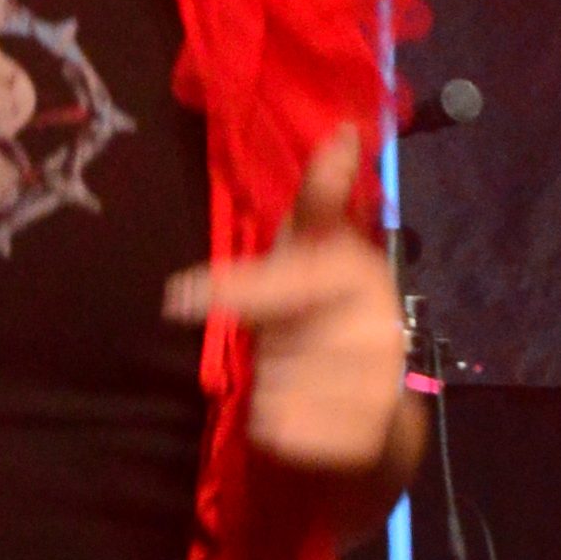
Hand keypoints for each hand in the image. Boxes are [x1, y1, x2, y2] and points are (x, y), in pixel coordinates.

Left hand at [164, 125, 427, 510]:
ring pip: (281, 384)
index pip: (292, 274)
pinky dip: (282, 429)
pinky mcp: (378, 431)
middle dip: (269, 344)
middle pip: (275, 336)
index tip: (177, 296)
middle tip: (286, 345)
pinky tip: (295, 418)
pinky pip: (292, 431)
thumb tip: (345, 128)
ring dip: (274, 387)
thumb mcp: (312, 253)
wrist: (373, 412)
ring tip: (296, 381)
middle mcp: (383, 320)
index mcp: (361, 270)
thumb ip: (322, 197)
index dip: (239, 288)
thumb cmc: (326, 316)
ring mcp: (384, 379)